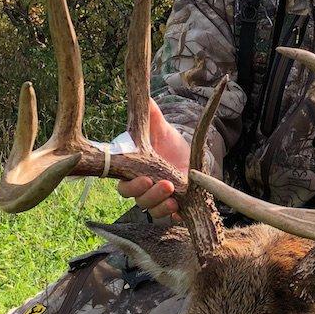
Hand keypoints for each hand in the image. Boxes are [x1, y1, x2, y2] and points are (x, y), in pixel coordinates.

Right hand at [116, 102, 191, 222]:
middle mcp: (142, 189)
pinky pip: (168, 218)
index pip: (123, 185)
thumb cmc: (169, 144)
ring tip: (174, 196)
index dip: (132, 185)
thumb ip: (150, 115)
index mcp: (133, 172)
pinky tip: (180, 209)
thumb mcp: (161, 129)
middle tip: (164, 184)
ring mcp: (157, 200)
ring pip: (152, 210)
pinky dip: (173, 215)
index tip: (146, 178)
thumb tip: (145, 96)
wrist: (191, 158)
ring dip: (161, 205)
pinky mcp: (173, 207)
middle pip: (137, 200)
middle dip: (149, 194)